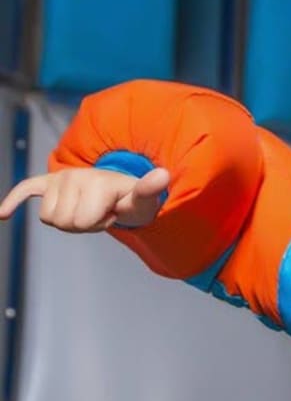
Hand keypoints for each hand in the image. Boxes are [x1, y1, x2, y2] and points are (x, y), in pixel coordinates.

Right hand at [0, 167, 169, 231]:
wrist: (124, 191)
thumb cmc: (133, 200)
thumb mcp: (144, 200)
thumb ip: (150, 189)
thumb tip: (163, 175)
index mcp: (96, 180)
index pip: (81, 221)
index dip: (98, 224)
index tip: (112, 213)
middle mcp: (75, 175)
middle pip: (63, 222)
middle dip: (83, 225)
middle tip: (100, 213)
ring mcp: (61, 179)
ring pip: (49, 218)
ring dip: (69, 221)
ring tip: (88, 209)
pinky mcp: (48, 182)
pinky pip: (25, 189)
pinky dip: (13, 201)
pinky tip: (2, 214)